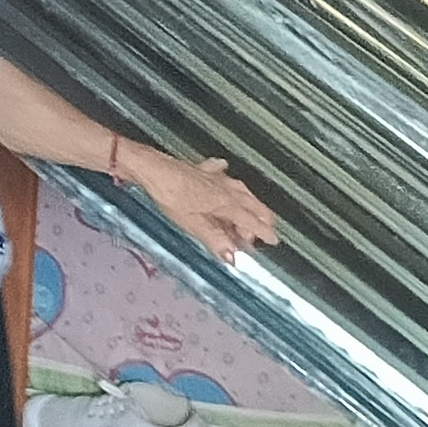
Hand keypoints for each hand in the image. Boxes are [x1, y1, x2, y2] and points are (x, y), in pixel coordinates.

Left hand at [131, 150, 281, 263]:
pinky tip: (224, 171)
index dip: (263, 232)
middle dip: (261, 218)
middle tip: (263, 231)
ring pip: (241, 190)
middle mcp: (225, 189)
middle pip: (252, 204)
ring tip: (251, 211)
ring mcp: (215, 177)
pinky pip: (220, 173)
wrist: (153, 170)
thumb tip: (232, 256)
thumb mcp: (192, 224)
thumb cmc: (170, 195)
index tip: (274, 240)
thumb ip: (214, 240)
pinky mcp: (202, 170)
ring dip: (248, 203)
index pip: (251, 221)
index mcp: (225, 203)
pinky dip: (225, 178)